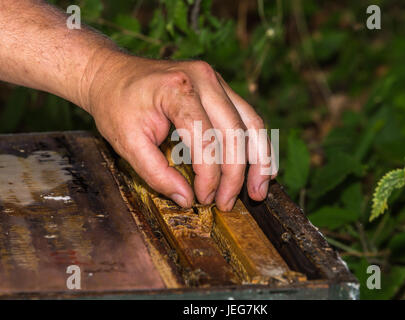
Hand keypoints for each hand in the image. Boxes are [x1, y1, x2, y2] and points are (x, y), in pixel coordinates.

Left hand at [86, 53, 275, 210]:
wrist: (113, 73)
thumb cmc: (116, 105)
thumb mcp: (126, 143)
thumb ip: (156, 174)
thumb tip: (186, 199)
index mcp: (177, 89)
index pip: (206, 141)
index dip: (209, 177)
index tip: (203, 199)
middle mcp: (204, 79)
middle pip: (234, 134)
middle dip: (235, 175)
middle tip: (228, 204)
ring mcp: (216, 80)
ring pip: (251, 124)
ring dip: (260, 161)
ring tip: (260, 190)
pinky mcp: (221, 87)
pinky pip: (248, 117)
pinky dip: (257, 144)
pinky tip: (264, 167)